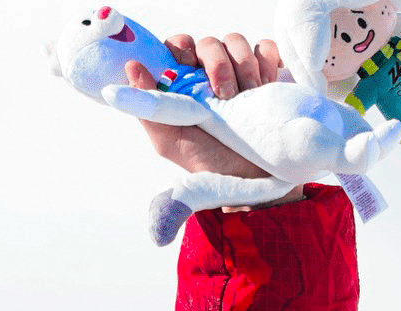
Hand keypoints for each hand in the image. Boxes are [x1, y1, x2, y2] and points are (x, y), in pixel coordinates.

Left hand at [126, 33, 303, 207]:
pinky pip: (266, 48)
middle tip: (225, 95)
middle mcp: (209, 76)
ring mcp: (239, 72)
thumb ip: (150, 107)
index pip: (176, 47)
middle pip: (207, 43)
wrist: (258, 178)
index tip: (186, 65)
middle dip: (217, 63)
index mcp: (184, 88)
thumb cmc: (211, 163)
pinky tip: (265, 86)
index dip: (180, 47)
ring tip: (249, 95)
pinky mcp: (269, 72)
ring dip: (244, 66)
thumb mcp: (172, 142)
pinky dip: (267, 63)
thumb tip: (131, 67)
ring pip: (236, 41)